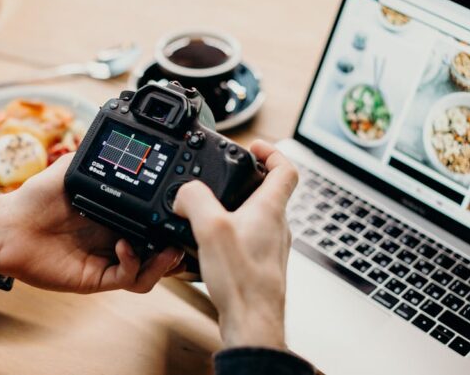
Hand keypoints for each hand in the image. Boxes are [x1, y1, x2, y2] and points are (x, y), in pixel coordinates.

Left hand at [0, 154, 184, 293]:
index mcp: (115, 214)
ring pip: (150, 271)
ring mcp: (108, 259)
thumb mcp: (70, 168)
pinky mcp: (97, 277)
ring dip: (164, 263)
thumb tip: (117, 137)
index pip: (152, 220)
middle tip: (186, 233)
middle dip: (177, 246)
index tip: (183, 208)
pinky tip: (126, 247)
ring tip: (168, 249)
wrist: (7, 227)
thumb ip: (96, 155)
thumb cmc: (34, 199)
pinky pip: (127, 278)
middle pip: (159, 249)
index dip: (170, 219)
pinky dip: (134, 265)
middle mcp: (116, 238)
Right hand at [173, 140, 297, 350]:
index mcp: (270, 210)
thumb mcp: (211, 230)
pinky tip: (210, 245)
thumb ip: (195, 200)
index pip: (285, 169)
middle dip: (245, 179)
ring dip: (236, 206)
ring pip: (258, 216)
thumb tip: (184, 192)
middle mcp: (276, 226)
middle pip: (270, 191)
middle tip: (224, 176)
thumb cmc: (243, 282)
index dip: (271, 151)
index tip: (253, 146)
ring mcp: (270, 247)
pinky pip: (249, 239)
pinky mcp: (260, 265)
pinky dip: (232, 232)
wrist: (252, 323)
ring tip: (211, 210)